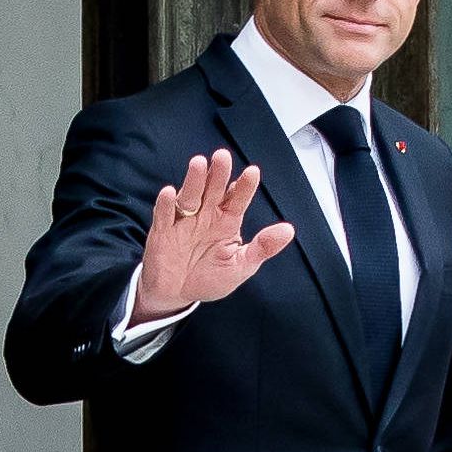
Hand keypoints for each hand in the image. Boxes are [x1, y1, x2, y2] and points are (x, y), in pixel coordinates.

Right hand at [133, 148, 294, 325]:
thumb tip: (289, 230)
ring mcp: (184, 221)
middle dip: (218, 173)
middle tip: (223, 156)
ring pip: (189, 195)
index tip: (253, 172)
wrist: (177, 294)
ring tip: (199, 163)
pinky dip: (165, 204)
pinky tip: (170, 192)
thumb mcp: (242, 266)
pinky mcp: (163, 231)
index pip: (238, 199)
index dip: (244, 186)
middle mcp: (206, 215)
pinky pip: (164, 215)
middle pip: (213, 189)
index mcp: (227, 220)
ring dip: (193, 180)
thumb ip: (263, 247)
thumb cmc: (210, 277)